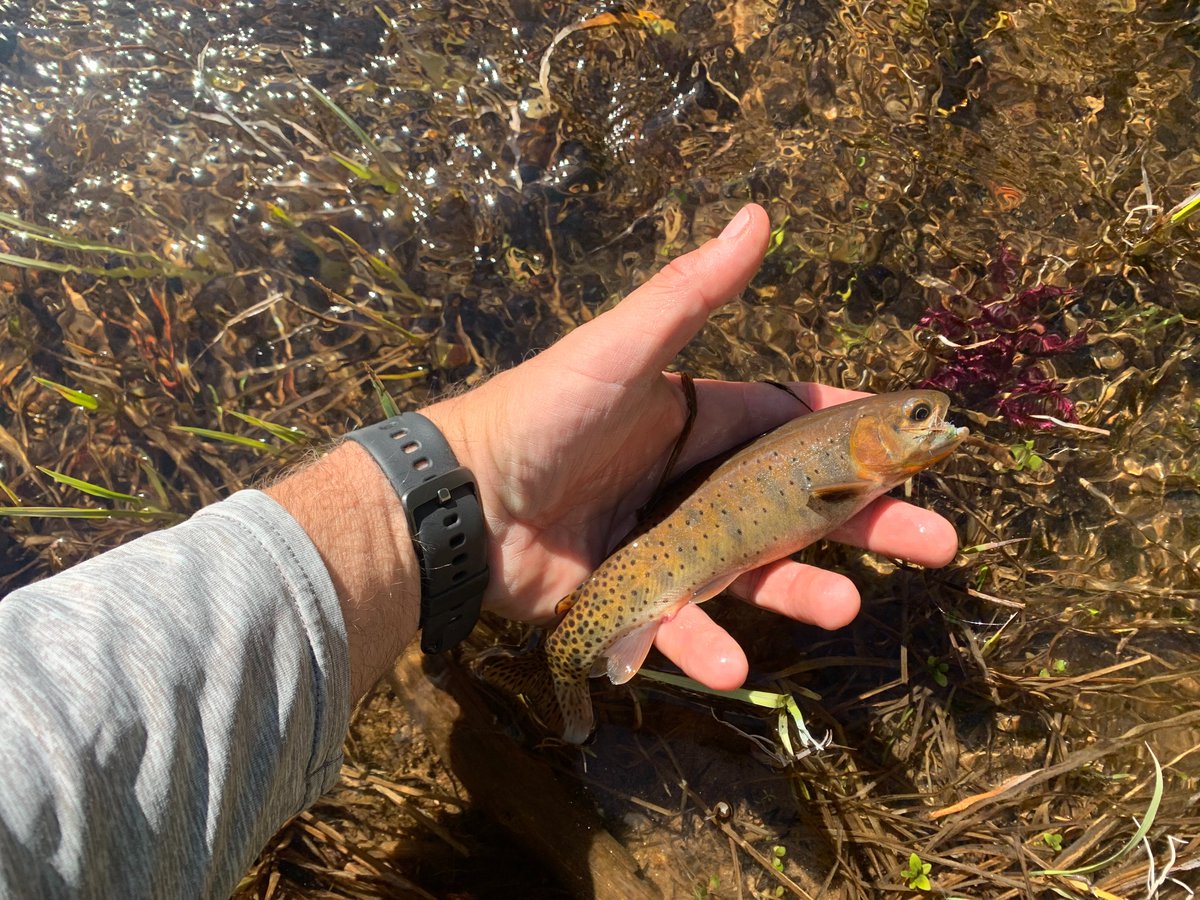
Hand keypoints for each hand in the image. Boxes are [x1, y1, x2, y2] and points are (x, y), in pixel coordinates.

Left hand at [424, 204, 957, 690]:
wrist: (461, 500)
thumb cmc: (543, 413)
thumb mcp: (622, 349)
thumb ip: (689, 294)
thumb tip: (757, 215)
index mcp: (700, 420)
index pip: (796, 420)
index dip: (858, 430)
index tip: (920, 442)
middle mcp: (694, 481)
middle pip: (800, 505)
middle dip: (869, 522)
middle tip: (939, 544)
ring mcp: (668, 541)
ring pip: (754, 573)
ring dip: (803, 591)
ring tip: (846, 607)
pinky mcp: (634, 594)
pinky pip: (681, 624)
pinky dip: (703, 646)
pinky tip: (729, 664)